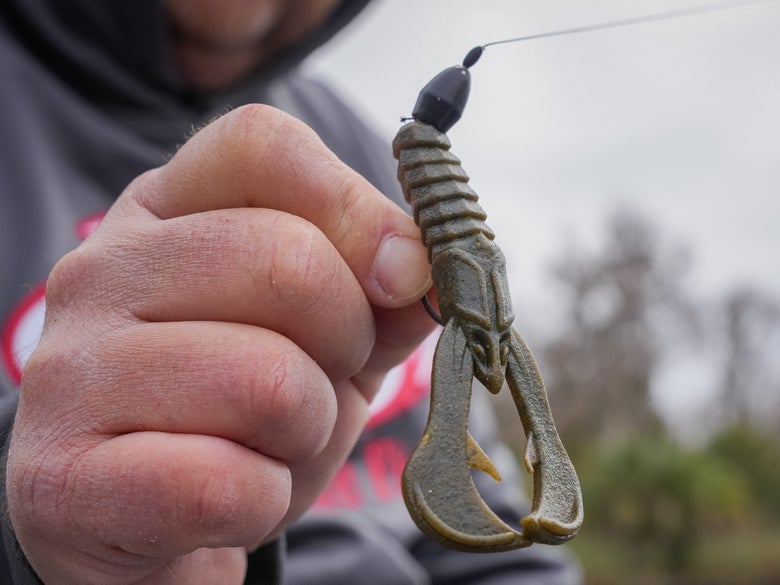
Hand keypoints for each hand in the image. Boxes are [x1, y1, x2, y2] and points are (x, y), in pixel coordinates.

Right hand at [6, 105, 433, 584]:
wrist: (147, 508)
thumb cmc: (240, 404)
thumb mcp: (324, 328)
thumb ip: (380, 292)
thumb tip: (428, 271)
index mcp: (166, 210)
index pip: (262, 144)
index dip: (356, 208)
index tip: (398, 276)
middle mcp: (104, 270)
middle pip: (285, 259)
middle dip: (346, 339)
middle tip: (322, 376)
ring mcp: (74, 369)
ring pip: (266, 381)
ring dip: (306, 428)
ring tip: (271, 438)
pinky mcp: (65, 477)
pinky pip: (222, 483)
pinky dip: (263, 499)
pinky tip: (234, 492)